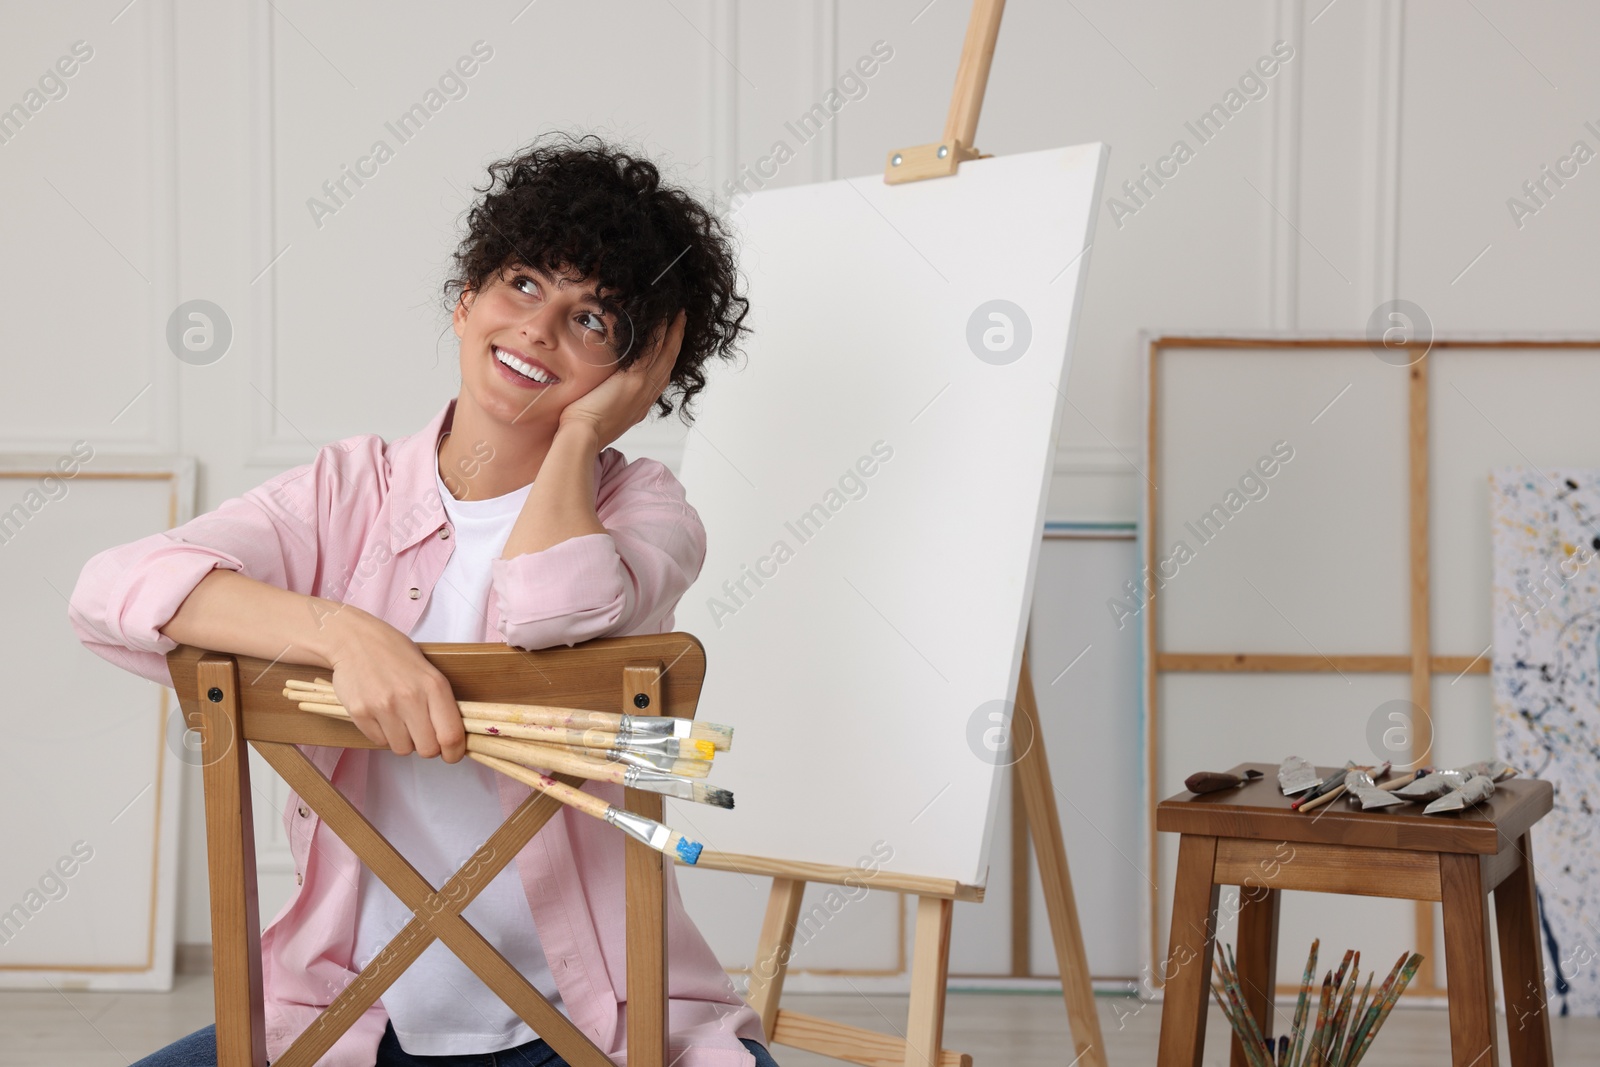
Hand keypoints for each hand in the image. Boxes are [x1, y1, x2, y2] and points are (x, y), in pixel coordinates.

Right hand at [322, 607, 466, 761]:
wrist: (355, 640)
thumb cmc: (396, 655)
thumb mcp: (429, 673)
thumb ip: (441, 703)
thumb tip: (453, 739)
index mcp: (434, 686)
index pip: (451, 735)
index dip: (454, 752)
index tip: (451, 754)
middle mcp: (410, 697)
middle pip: (428, 749)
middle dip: (427, 747)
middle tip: (421, 733)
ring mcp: (383, 706)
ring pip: (402, 749)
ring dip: (403, 740)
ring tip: (398, 718)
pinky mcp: (360, 713)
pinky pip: (379, 741)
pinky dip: (382, 734)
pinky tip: (380, 713)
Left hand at [558, 309, 685, 450]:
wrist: (583, 436)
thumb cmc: (584, 429)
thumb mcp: (603, 413)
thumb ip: (608, 398)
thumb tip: (600, 390)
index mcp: (641, 403)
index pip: (660, 374)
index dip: (667, 355)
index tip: (671, 340)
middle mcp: (647, 395)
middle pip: (669, 361)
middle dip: (676, 339)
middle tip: (681, 320)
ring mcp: (643, 387)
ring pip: (666, 354)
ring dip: (673, 332)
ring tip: (678, 315)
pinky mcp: (634, 380)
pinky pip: (651, 351)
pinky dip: (659, 334)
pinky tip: (662, 319)